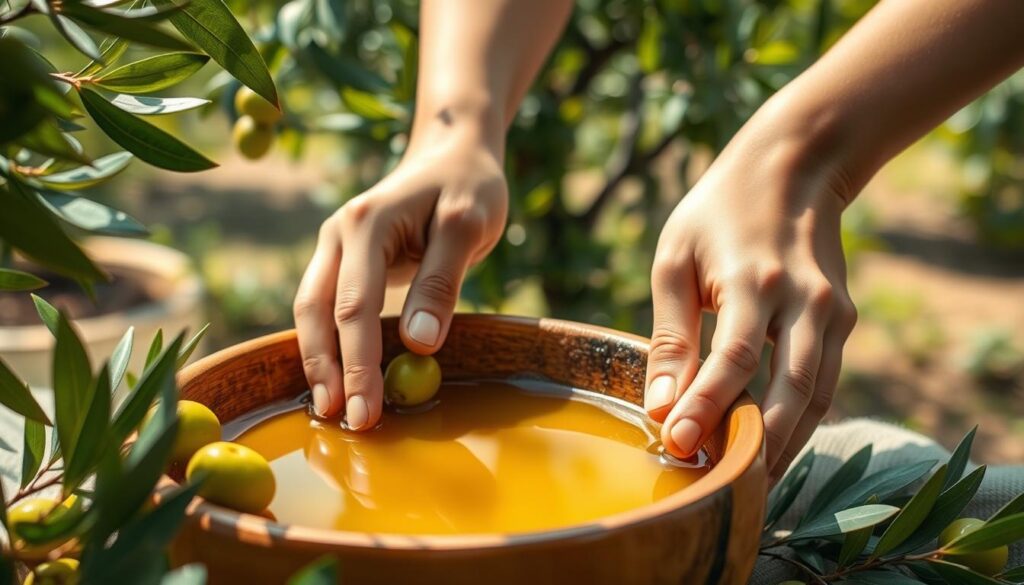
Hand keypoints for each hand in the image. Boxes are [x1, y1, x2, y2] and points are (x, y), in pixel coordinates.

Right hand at [293, 127, 506, 428]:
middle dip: (327, 371)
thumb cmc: (467, 187)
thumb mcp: (467, 225)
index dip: (358, 364)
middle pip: (318, 312)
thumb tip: (417, 346)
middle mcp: (338, 234)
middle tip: (344, 423)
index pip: (354, 307)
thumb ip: (440, 282)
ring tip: (332, 411)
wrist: (453, 154)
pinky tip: (338, 378)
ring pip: (313, 312)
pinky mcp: (344, 261)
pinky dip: (329, 344)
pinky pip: (327, 307)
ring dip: (320, 362)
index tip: (366, 410)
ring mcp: (336, 247)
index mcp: (365, 223)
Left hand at [643, 110, 857, 481]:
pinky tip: (773, 444)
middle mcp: (804, 300)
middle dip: (757, 444)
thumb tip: (662, 405)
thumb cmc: (718, 212)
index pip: (733, 360)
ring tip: (749, 481)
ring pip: (818, 397)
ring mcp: (833, 312)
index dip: (706, 407)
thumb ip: (672, 334)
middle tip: (721, 483)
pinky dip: (803, 420)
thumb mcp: (677, 259)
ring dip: (786, 445)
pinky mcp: (845, 320)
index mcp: (754, 280)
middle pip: (791, 392)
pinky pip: (826, 383)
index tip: (677, 443)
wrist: (794, 166)